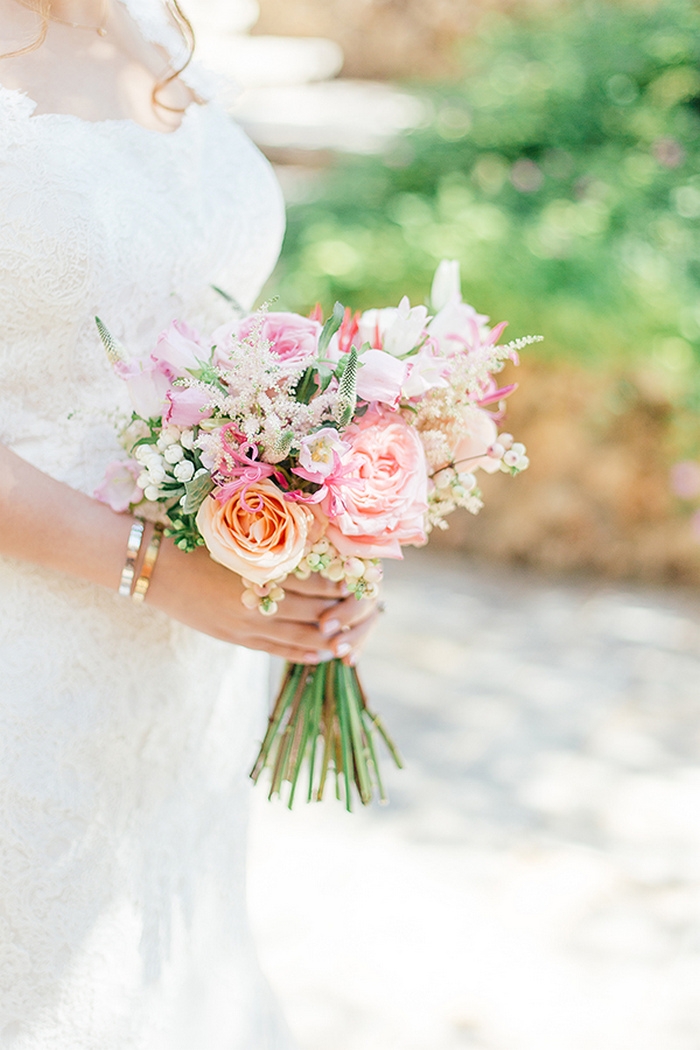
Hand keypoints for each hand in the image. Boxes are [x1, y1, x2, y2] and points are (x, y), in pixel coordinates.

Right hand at [146, 536, 378, 663]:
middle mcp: (259, 602)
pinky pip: (279, 652)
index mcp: (262, 571)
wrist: (156, 568)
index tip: (362, 576)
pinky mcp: (238, 638)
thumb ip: (276, 546)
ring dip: (330, 638)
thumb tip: (317, 547)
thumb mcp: (240, 538)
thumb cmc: (198, 542)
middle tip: (368, 606)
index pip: (317, 582)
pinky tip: (322, 653)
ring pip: (302, 637)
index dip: (343, 582)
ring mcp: (248, 625)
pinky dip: (304, 654)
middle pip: (316, 612)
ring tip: (352, 635)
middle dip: (345, 612)